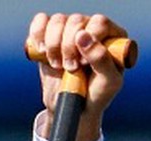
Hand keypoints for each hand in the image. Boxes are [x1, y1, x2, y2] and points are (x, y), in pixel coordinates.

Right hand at [28, 11, 131, 140]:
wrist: (74, 108)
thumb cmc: (97, 95)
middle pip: (76, 21)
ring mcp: (71, 29)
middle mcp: (92, 28)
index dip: (89, 41)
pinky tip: (42, 52)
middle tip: (71, 68)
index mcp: (112, 37)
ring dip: (53, 46)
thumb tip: (83, 36)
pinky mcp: (51, 33)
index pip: (100, 22)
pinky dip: (38, 35)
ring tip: (58, 66)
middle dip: (69, 47)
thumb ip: (101, 60)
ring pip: (58, 21)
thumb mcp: (108, 83)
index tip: (83, 63)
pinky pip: (41, 21)